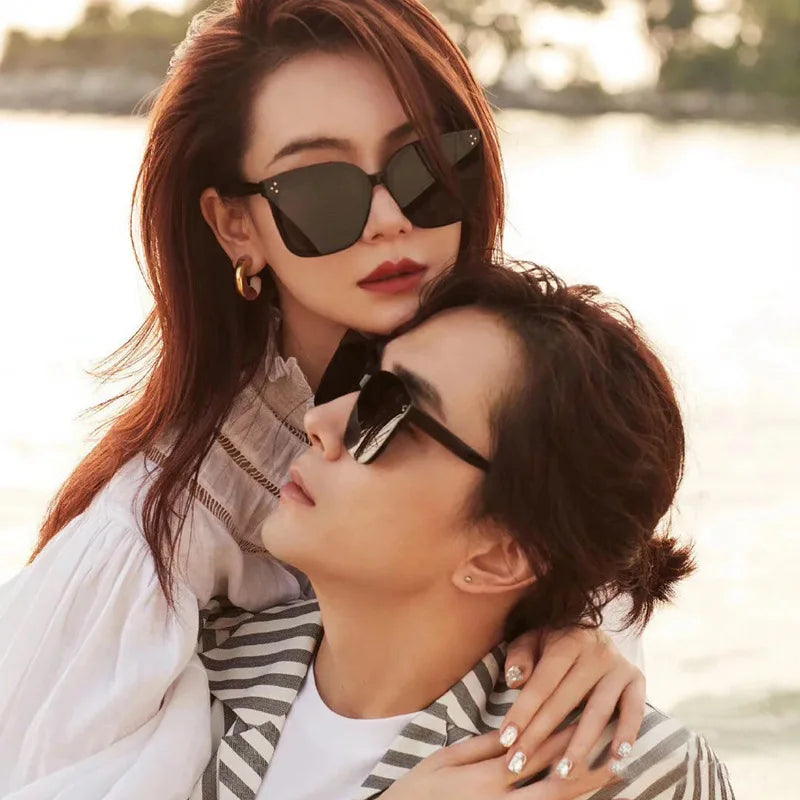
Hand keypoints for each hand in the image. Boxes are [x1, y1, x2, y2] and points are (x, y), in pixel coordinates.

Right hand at [380, 727, 617, 799]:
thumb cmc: (419, 789)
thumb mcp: (447, 759)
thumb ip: (483, 746)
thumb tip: (514, 729)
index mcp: (486, 777)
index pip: (533, 753)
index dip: (562, 736)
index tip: (587, 718)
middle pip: (554, 787)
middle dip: (586, 770)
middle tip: (616, 755)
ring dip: (582, 792)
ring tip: (612, 776)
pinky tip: (578, 797)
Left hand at [499, 627, 644, 778]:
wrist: (591, 629)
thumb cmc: (554, 641)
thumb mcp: (532, 639)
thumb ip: (520, 656)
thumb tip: (515, 680)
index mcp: (568, 640)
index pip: (542, 682)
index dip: (524, 712)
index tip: (506, 739)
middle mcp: (596, 651)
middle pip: (565, 700)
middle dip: (540, 735)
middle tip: (520, 763)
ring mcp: (619, 666)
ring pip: (598, 713)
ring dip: (580, 746)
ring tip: (563, 772)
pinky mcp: (637, 679)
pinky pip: (634, 711)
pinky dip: (626, 735)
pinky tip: (615, 760)